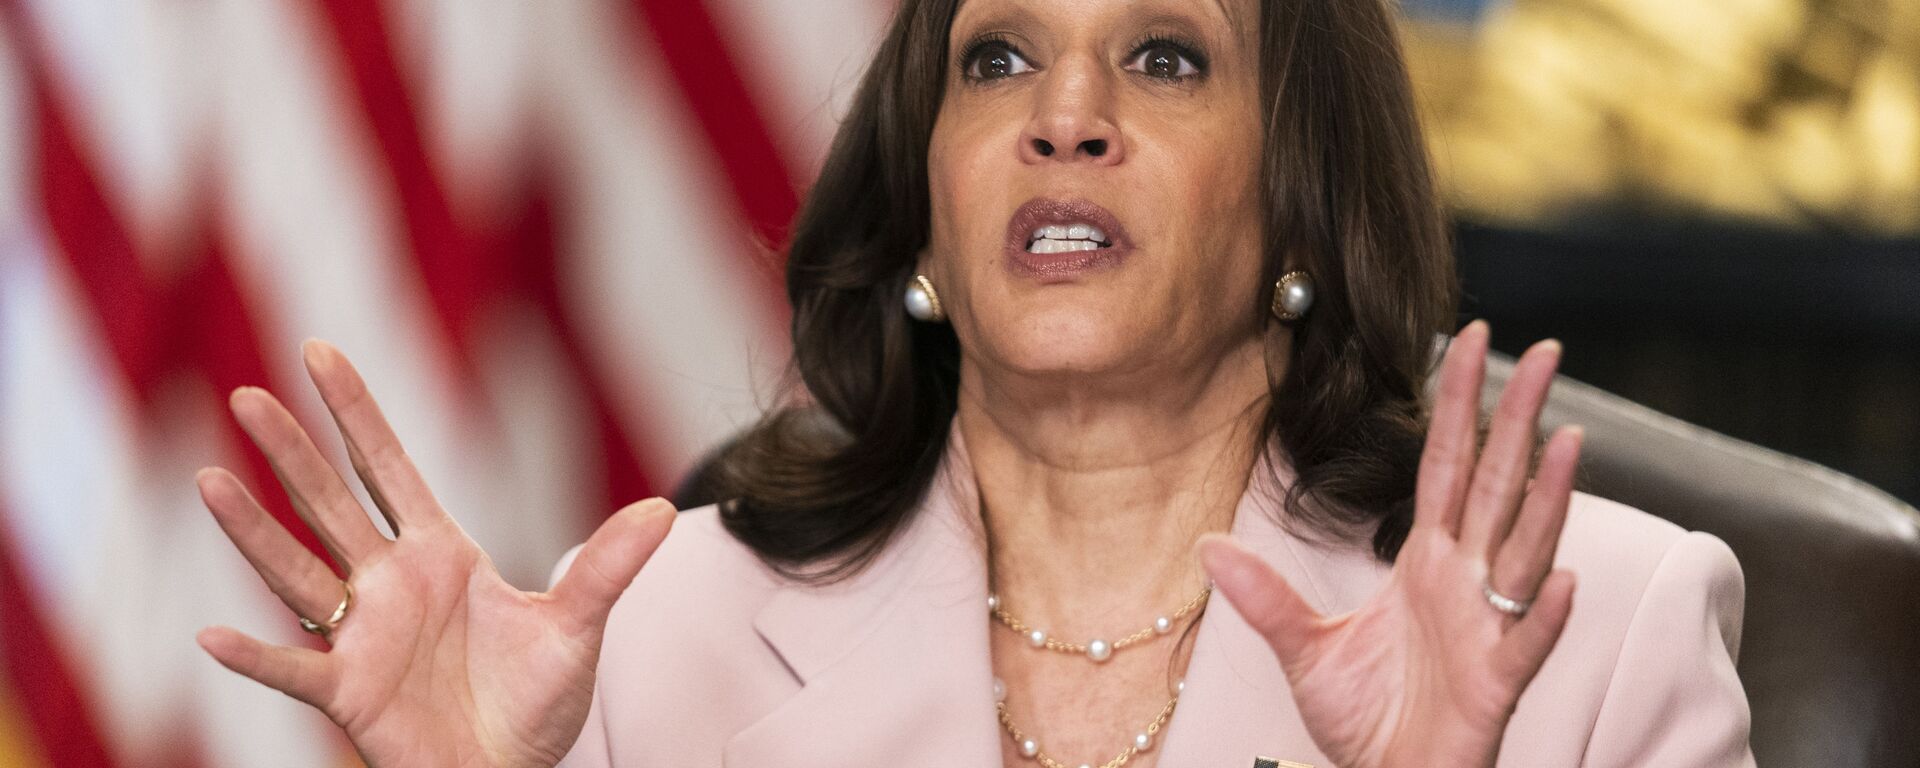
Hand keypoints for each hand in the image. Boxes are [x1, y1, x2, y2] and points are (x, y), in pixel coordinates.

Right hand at [195, 341, 675, 767]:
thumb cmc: (535, 703)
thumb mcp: (578, 628)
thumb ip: (607, 567)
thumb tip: (664, 509)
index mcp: (440, 555)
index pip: (388, 468)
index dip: (355, 413)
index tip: (319, 352)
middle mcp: (389, 585)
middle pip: (331, 505)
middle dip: (292, 451)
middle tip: (246, 393)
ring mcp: (362, 636)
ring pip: (297, 572)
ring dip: (253, 531)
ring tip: (210, 478)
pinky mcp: (349, 693)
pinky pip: (294, 672)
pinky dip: (256, 657)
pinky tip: (213, 634)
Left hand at [1199, 320, 1580, 767]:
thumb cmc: (1368, 722)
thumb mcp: (1304, 650)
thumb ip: (1265, 597)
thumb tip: (1206, 545)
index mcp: (1427, 564)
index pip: (1448, 467)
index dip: (1460, 405)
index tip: (1472, 339)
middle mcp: (1467, 583)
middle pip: (1498, 484)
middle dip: (1519, 418)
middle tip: (1544, 350)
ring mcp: (1488, 628)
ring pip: (1526, 550)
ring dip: (1548, 498)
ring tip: (1568, 439)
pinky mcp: (1496, 683)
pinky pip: (1526, 643)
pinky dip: (1545, 614)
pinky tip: (1566, 580)